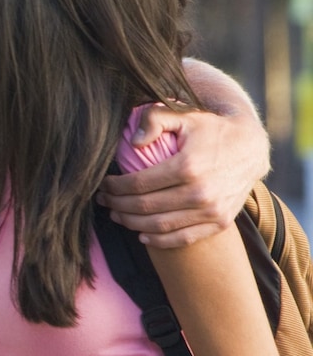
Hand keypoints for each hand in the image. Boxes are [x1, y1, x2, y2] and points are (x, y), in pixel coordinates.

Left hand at [96, 106, 266, 247]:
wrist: (252, 147)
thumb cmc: (211, 129)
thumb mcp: (185, 115)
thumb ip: (155, 119)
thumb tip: (134, 142)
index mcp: (187, 166)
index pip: (138, 184)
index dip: (115, 186)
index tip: (104, 184)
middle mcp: (200, 192)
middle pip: (144, 207)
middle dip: (117, 204)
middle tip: (104, 200)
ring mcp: (212, 210)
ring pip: (159, 226)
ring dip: (131, 223)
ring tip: (117, 214)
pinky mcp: (220, 221)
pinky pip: (183, 238)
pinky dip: (159, 240)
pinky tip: (142, 234)